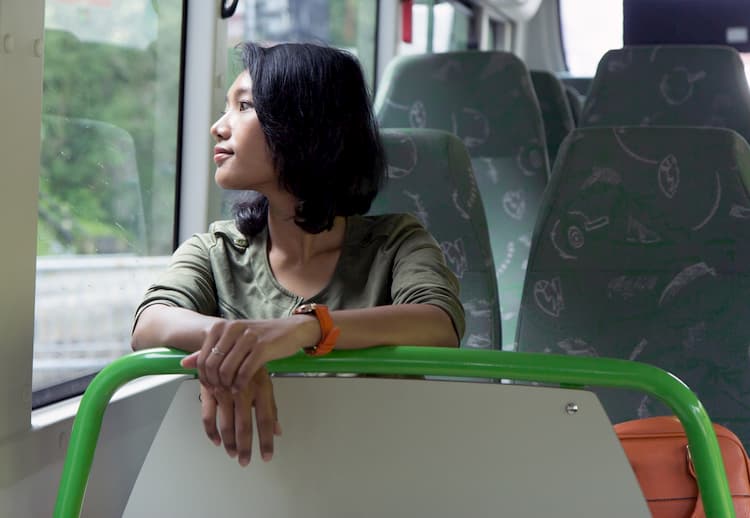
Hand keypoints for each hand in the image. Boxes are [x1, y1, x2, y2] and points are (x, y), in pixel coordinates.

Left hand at [181, 316, 318, 391]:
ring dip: (227, 385)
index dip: (204, 376)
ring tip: (231, 391)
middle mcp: (233, 329)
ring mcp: (248, 337)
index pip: (203, 357)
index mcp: (223, 326)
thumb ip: (210, 350)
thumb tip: (185, 363)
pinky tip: (241, 388)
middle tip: (220, 392)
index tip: (210, 386)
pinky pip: (245, 371)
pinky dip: (241, 384)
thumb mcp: (234, 340)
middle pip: (213, 364)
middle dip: (214, 383)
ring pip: (227, 369)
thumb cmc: (263, 337)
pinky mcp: (263, 346)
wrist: (292, 330)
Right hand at [199, 367, 280, 465]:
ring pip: (226, 423)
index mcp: (261, 386)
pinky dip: (211, 431)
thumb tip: (278, 431)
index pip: (266, 419)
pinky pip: (208, 415)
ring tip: (233, 454)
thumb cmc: (250, 363)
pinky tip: (217, 441)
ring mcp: (225, 390)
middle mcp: (244, 389)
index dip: (266, 440)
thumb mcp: (265, 382)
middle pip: (245, 425)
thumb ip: (271, 407)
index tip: (267, 456)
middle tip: (245, 461)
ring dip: (229, 442)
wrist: (229, 339)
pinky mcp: (210, 389)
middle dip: (245, 447)